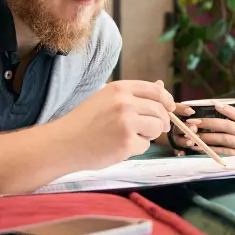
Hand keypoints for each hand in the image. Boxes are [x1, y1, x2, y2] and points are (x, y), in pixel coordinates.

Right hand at [53, 80, 174, 169]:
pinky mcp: (127, 142)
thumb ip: (133, 95)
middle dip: (161, 121)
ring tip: (128, 137)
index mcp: (120, 88)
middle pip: (160, 110)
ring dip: (148, 135)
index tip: (171, 107)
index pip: (156, 90)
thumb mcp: (106, 99)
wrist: (63, 143)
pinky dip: (136, 148)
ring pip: (156, 128)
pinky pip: (145, 145)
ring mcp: (126, 122)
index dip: (167, 100)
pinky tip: (118, 147)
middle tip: (155, 129)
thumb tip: (162, 86)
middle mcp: (125, 102)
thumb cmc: (84, 122)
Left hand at [177, 101, 234, 156]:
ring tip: (194, 135)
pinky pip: (224, 153)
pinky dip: (211, 150)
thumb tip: (233, 104)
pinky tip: (200, 148)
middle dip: (210, 122)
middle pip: (228, 126)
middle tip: (195, 121)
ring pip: (225, 139)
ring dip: (208, 136)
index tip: (213, 104)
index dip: (227, 109)